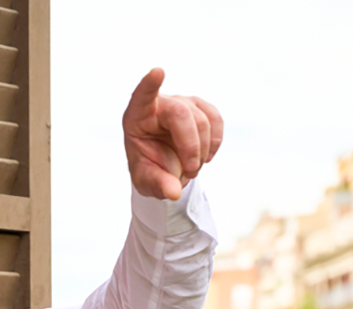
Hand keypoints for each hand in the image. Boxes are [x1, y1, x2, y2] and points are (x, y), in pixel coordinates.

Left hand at [123, 68, 223, 200]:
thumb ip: (158, 185)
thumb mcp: (147, 181)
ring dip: (202, 150)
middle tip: (190, 172)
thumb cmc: (149, 168)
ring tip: (192, 168)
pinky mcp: (200, 107)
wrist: (164, 165)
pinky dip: (214, 142)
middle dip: (190, 147)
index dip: (150, 84)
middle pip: (182, 114)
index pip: (142, 95)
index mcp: (137, 116)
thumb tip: (173, 192)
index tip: (158, 72)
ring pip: (202, 119)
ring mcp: (182, 102)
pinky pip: (215, 119)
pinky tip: (206, 155)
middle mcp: (160, 104)